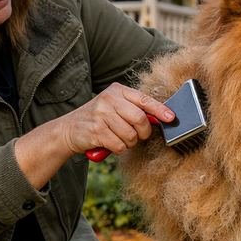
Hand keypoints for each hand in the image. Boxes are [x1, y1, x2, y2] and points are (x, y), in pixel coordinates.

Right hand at [14, 83, 174, 189]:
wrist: (68, 130)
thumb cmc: (98, 120)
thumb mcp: (114, 108)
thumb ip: (134, 110)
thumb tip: (160, 118)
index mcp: (117, 91)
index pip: (144, 99)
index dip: (160, 110)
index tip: (171, 118)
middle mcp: (109, 99)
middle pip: (140, 119)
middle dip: (143, 132)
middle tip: (138, 136)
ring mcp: (101, 114)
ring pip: (130, 135)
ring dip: (128, 143)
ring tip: (118, 138)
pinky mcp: (96, 130)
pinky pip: (119, 145)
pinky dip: (118, 149)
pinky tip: (109, 143)